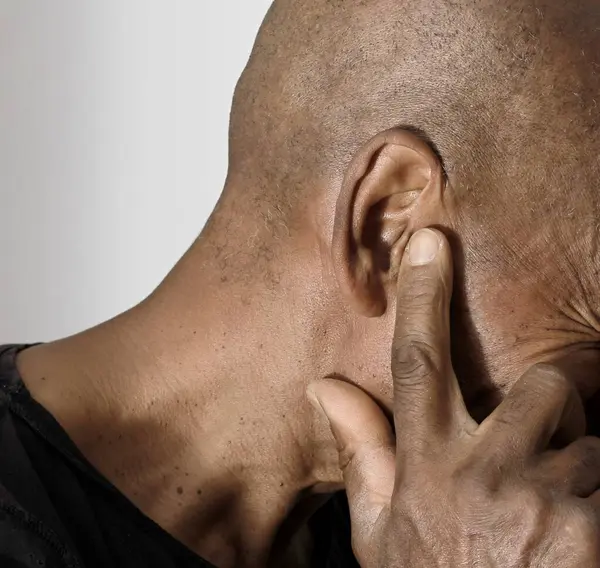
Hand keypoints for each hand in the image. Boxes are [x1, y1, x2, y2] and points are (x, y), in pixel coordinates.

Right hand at [309, 228, 599, 566]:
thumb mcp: (380, 532)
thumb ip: (361, 449)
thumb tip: (323, 387)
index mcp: (428, 466)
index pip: (417, 360)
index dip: (422, 295)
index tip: (431, 242)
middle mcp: (485, 473)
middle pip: (543, 386)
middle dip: (548, 413)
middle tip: (533, 464)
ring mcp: (548, 500)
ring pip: (591, 437)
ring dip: (580, 470)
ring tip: (553, 522)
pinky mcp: (597, 523)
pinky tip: (577, 541)